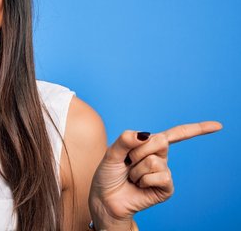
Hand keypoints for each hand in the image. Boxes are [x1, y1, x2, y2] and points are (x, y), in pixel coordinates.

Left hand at [88, 121, 221, 229]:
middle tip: (128, 162)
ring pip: (155, 161)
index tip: (218, 126)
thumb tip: (145, 135)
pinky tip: (139, 185)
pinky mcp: (166, 188)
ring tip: (131, 177)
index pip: (175, 134)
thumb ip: (125, 140)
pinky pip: (161, 176)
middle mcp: (159, 156)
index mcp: (148, 144)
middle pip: (160, 141)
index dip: (197, 129)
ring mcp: (164, 172)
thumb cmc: (108, 175)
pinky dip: (144, 180)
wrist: (106, 199)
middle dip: (138, 151)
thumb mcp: (112, 153)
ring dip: (137, 169)